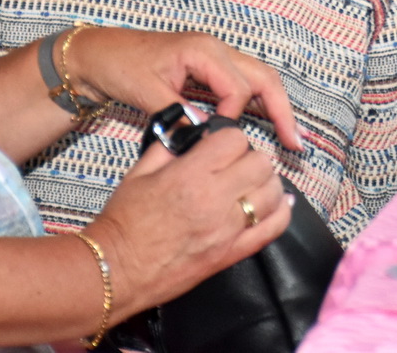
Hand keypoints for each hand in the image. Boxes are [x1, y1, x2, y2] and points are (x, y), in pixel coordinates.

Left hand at [66, 29, 304, 151]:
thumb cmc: (120, 65)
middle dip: (282, 109)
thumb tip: (201, 136)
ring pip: (258, 80)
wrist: (97, 54)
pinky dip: (257, 105)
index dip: (234, 115)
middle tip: (294, 143)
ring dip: (274, 107)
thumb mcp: (145, 90)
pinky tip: (262, 126)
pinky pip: (242, 86)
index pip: (239, 87)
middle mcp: (217, 50)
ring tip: (289, 138)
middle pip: (263, 78)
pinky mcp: (207, 72)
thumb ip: (175, 113)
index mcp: (204, 51)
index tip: (219, 137)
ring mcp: (215, 59)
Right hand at [87, 124, 291, 314]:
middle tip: (235, 165)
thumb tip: (189, 127)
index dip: (229, 138)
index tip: (221, 146)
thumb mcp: (139, 171)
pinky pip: (273, 228)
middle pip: (260, 163)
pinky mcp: (232, 254)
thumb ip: (169, 144)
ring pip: (272, 193)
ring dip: (265, 183)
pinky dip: (281, 212)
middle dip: (250, 158)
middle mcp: (215, 200)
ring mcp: (227, 229)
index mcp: (191, 175)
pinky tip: (276, 203)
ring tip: (250, 184)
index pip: (235, 139)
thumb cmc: (123, 222)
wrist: (115, 269)